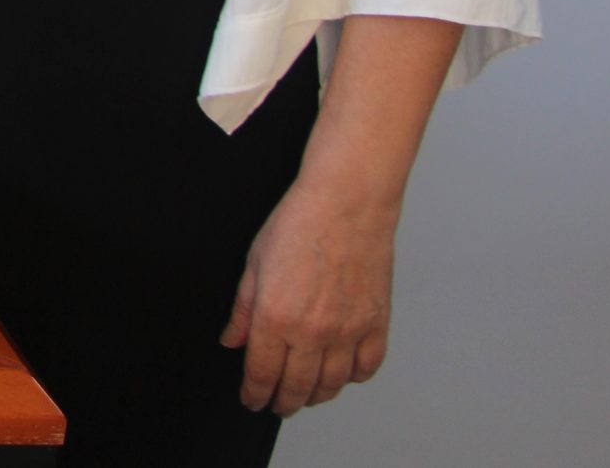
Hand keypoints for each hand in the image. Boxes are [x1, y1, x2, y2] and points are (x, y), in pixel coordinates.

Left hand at [221, 178, 399, 415]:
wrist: (346, 205)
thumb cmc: (298, 225)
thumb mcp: (254, 265)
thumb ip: (243, 310)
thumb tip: (233, 340)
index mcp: (276, 318)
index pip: (262, 373)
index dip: (255, 393)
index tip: (252, 400)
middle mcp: (313, 332)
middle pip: (298, 387)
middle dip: (284, 402)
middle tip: (278, 405)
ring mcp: (348, 331)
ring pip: (333, 384)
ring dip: (317, 396)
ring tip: (306, 395)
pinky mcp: (376, 324)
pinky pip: (367, 367)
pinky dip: (354, 377)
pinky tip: (342, 373)